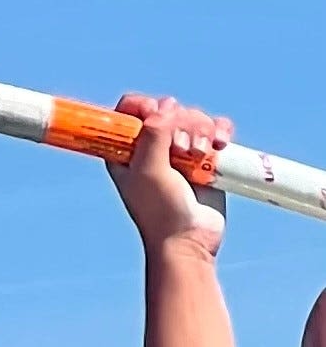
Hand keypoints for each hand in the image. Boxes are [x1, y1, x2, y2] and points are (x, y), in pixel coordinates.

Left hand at [107, 93, 232, 257]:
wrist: (189, 240)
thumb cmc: (161, 211)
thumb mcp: (147, 170)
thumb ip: (152, 134)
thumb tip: (166, 106)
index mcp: (126, 152)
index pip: (129, 111)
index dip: (144, 106)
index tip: (156, 116)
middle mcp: (151, 149)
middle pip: (168, 110)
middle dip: (181, 122)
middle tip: (182, 149)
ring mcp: (178, 153)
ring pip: (193, 117)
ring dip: (202, 128)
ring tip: (201, 154)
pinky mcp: (205, 159)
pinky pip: (215, 129)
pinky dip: (220, 131)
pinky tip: (221, 144)